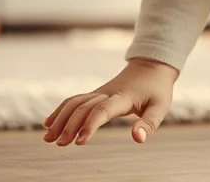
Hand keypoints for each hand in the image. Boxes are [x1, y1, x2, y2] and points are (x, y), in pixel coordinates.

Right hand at [42, 58, 177, 145]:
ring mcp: (99, 92)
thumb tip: (137, 140)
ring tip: (48, 138)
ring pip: (74, 102)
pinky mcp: (96, 94)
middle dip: (69, 126)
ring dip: (60, 119)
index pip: (102, 110)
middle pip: (83, 107)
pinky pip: (74, 100)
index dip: (89, 125)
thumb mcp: (160, 107)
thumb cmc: (157, 89)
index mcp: (123, 97)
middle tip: (59, 144)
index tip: (80, 142)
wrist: (152, 66)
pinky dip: (61, 110)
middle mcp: (107, 93)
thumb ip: (148, 124)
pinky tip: (50, 123)